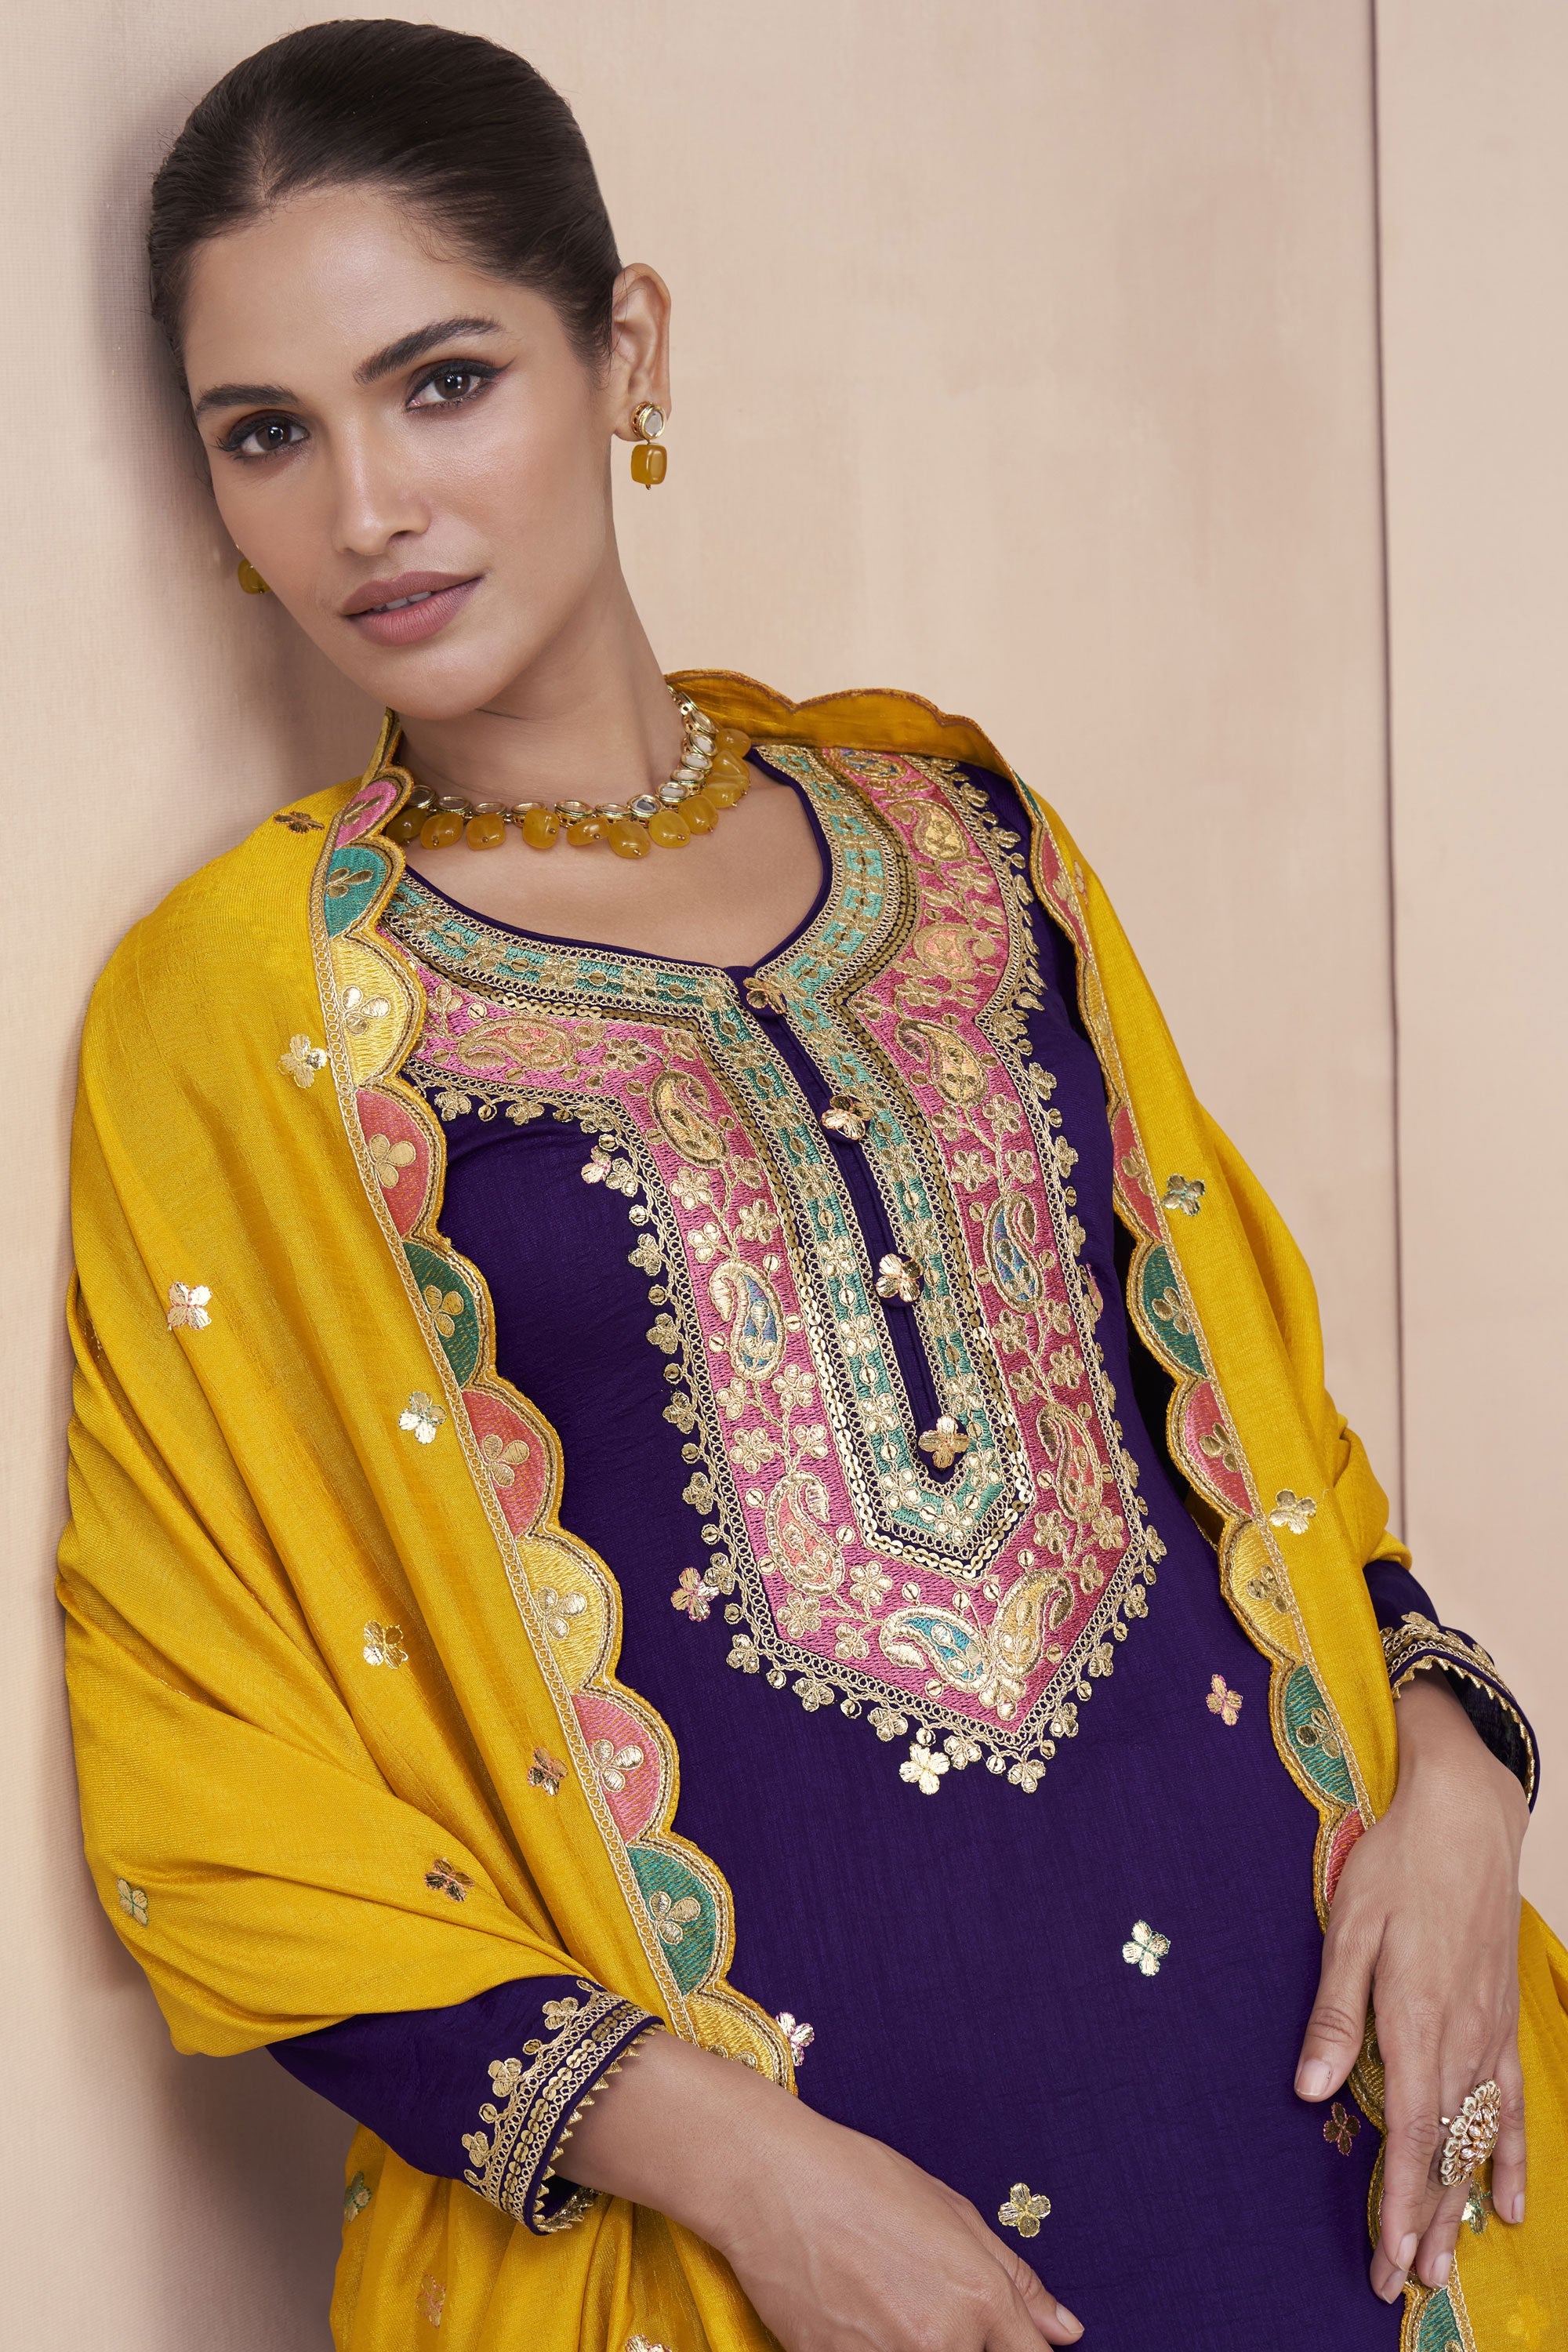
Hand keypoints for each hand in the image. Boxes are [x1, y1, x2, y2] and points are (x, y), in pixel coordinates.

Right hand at [560, 2026, 1084, 2347]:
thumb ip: (1016, 2281)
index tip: (1008, 2344)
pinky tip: (864, 2319)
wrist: (768, 2183)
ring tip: (894, 2307)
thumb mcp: (951, 2212)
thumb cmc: (860, 2181)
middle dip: (973, 2347)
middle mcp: (939, 2344)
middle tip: (930, 2307)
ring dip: (926, 2348)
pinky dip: (878, 2350)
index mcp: (978, 2299)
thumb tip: (1066, 2331)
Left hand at [1293, 1673, 1527, 2304]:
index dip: (1397, 2203)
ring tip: (1445, 2263)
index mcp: (1416, 2019)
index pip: (1408, 2135)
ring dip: (1458, 2202)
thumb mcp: (1350, 1928)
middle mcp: (1461, 2039)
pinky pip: (1511, 2103)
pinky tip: (1512, 2201)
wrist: (1467, 1818)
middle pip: (1443, 2150)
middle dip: (1423, 2223)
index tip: (1385, 2261)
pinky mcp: (1502, 2020)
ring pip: (1474, 2137)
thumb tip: (1308, 2087)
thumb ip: (1333, 2012)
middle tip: (1403, 2285)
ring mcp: (1489, 2033)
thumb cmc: (1398, 1865)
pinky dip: (1510, 2155)